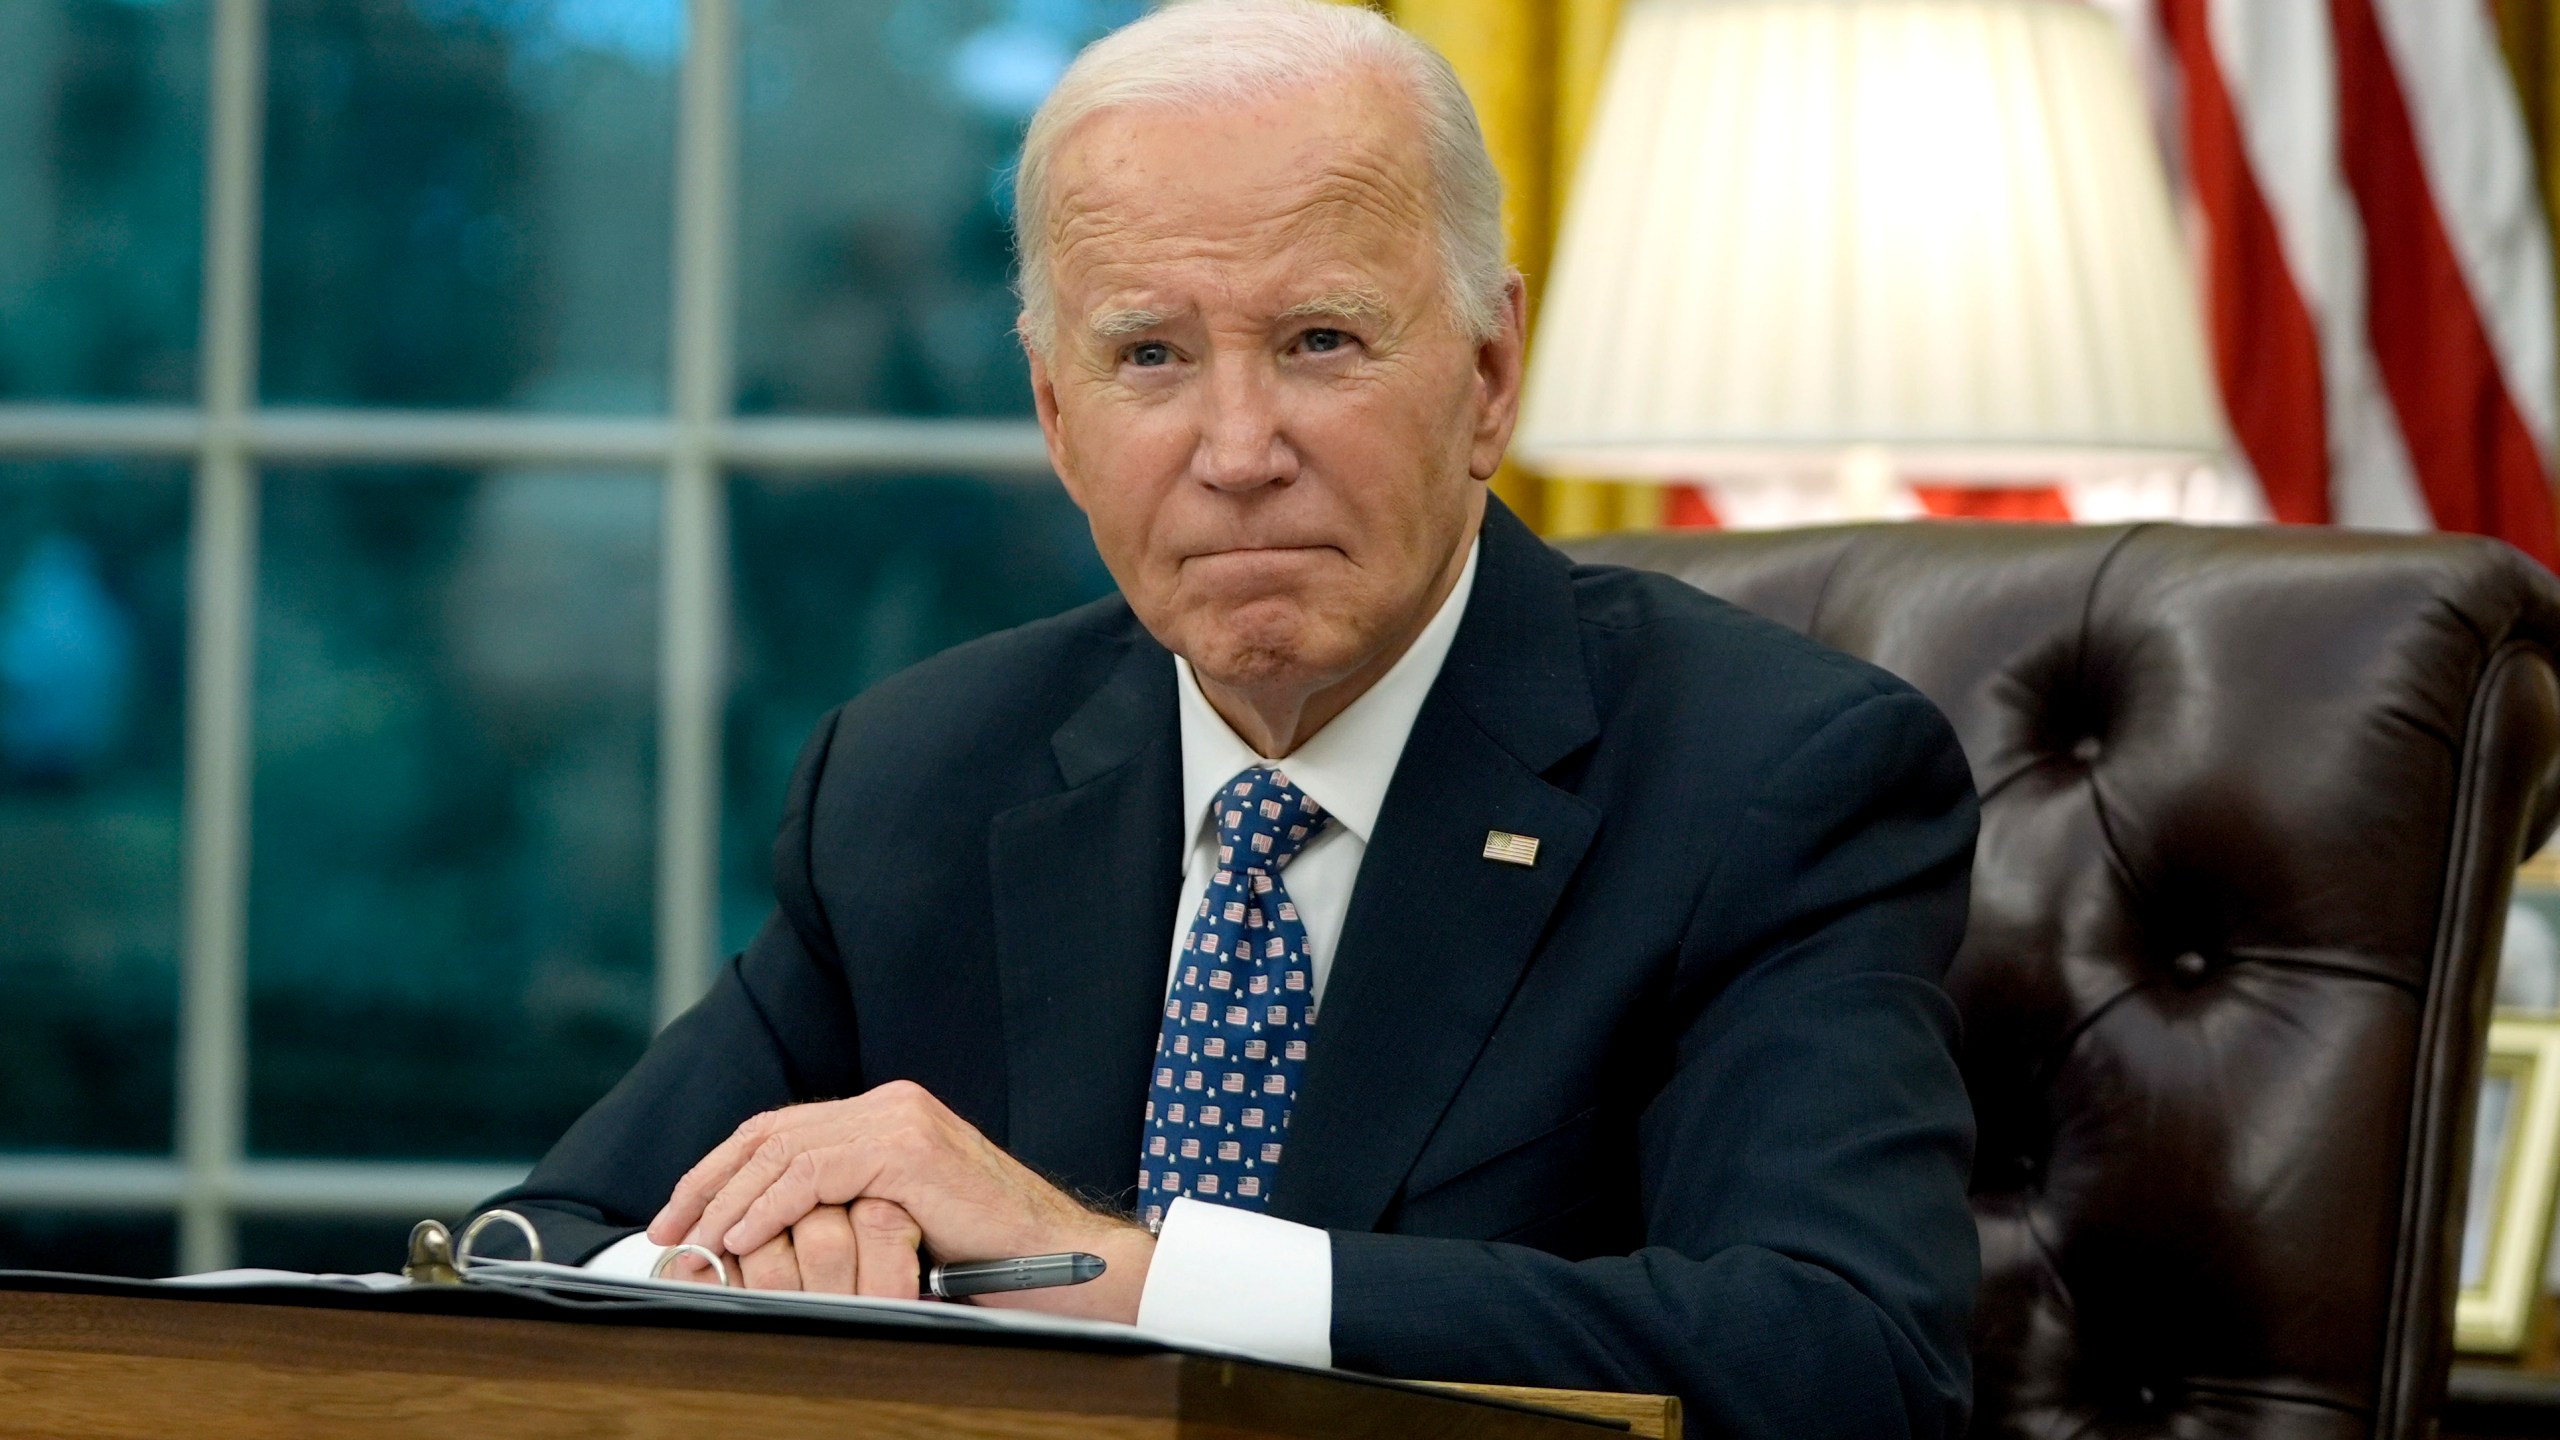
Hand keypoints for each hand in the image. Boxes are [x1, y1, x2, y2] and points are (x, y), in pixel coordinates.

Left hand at [648, 1080, 1153, 1321]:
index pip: (783, 1129)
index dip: (724, 1167)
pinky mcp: (908, 1150)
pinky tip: (741, 1234)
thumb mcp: (899, 1222)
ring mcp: (901, 1121)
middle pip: (772, 1131)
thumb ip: (847, 1207)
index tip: (684, 1210)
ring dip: (728, 1195)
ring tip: (694, 1237)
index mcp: (888, 1115)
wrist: (1060, 1261)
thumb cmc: (985, 1257)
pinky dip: (769, 1203)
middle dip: (710, 1179)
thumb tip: (766, 1232)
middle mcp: (892, 1105)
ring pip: (784, 1148)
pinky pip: (816, 1172)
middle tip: (669, 1225)